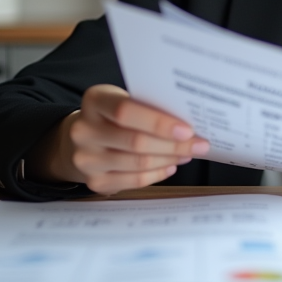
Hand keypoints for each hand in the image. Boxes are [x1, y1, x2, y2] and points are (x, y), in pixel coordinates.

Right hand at [28, 84, 209, 194]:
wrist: (82, 139)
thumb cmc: (113, 116)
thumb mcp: (124, 100)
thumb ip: (149, 107)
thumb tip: (190, 122)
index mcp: (94, 101)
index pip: (125, 111)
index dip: (159, 122)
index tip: (188, 129)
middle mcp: (84, 130)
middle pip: (136, 141)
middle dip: (174, 145)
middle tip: (200, 145)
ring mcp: (86, 159)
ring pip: (138, 163)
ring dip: (170, 159)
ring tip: (188, 153)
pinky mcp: (94, 181)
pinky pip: (134, 181)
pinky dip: (158, 174)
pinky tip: (171, 165)